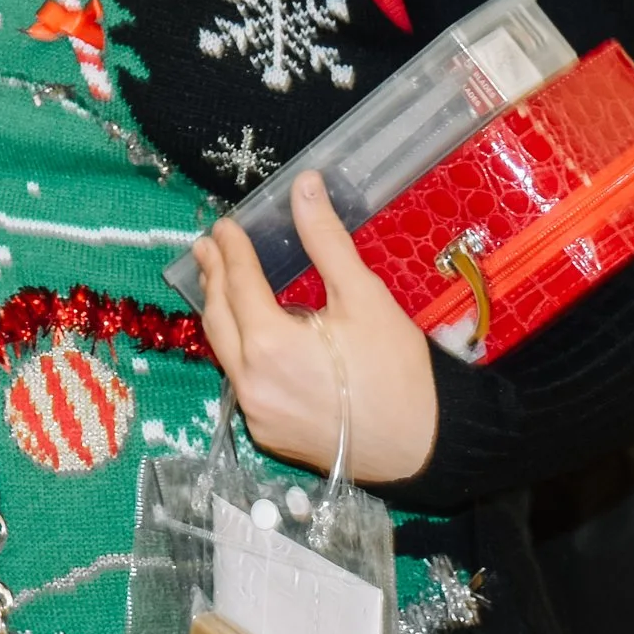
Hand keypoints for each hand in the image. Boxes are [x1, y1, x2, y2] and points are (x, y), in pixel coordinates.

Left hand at [191, 171, 437, 482]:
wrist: (427, 449)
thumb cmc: (399, 372)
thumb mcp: (365, 298)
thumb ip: (326, 241)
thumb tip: (305, 185)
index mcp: (269, 344)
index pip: (239, 283)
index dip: (231, 250)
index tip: (224, 226)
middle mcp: (250, 381)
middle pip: (219, 317)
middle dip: (213, 278)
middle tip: (206, 247)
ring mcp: (255, 412)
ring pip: (224, 351)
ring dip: (221, 313)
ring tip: (218, 282)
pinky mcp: (266, 432)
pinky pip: (240, 381)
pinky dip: (238, 350)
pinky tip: (247, 334)